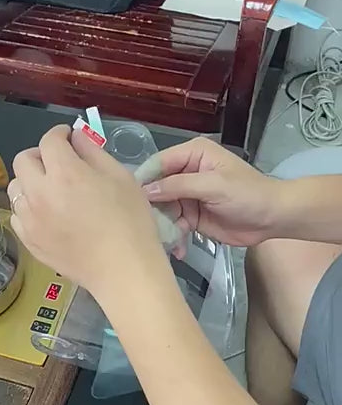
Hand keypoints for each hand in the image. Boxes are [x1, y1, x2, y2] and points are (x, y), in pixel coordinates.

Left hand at [7, 125, 171, 297]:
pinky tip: (47, 214)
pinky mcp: (29, 241)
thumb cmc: (130, 221)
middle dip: (40, 155)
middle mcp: (39, 193)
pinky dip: (28, 208)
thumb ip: (94, 152)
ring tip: (51, 190)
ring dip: (31, 182)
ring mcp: (30, 219)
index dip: (60, 134)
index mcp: (65, 172)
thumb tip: (77, 138)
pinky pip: (17, 215)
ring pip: (16, 188)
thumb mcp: (120, 177)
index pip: (49, 140)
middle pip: (23, 160)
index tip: (69, 138)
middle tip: (59, 163)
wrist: (122, 270)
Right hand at [141, 137, 278, 246]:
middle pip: (157, 188)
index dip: (145, 180)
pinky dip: (174, 238)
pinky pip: (174, 225)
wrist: (272, 218)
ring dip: (162, 225)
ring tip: (161, 241)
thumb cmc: (248, 194)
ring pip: (163, 209)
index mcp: (192, 155)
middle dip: (151, 207)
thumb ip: (179, 186)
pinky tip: (177, 250)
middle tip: (146, 226)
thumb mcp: (214, 185)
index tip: (131, 199)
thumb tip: (146, 191)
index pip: (159, 163)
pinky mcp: (192, 216)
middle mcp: (186, 173)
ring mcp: (188, 196)